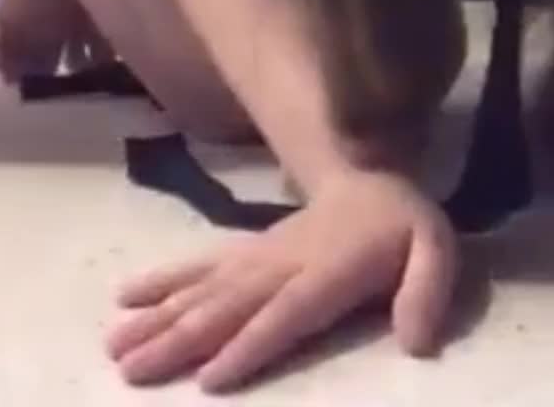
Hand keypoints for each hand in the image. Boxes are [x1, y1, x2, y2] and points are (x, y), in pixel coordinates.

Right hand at [107, 168, 457, 392]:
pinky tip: (126, 297)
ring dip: (160, 317)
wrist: (370, 174)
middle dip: (181, 339)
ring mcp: (259, 255)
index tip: (208, 378)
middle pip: (229, 305)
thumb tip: (417, 341)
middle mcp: (284, 263)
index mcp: (330, 269)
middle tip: (133, 370)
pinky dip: (162, 281)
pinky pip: (199, 266)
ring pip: (204, 288)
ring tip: (117, 345)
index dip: (250, 343)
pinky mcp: (245, 251)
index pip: (285, 312)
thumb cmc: (403, 224)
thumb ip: (428, 291)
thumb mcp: (436, 249)